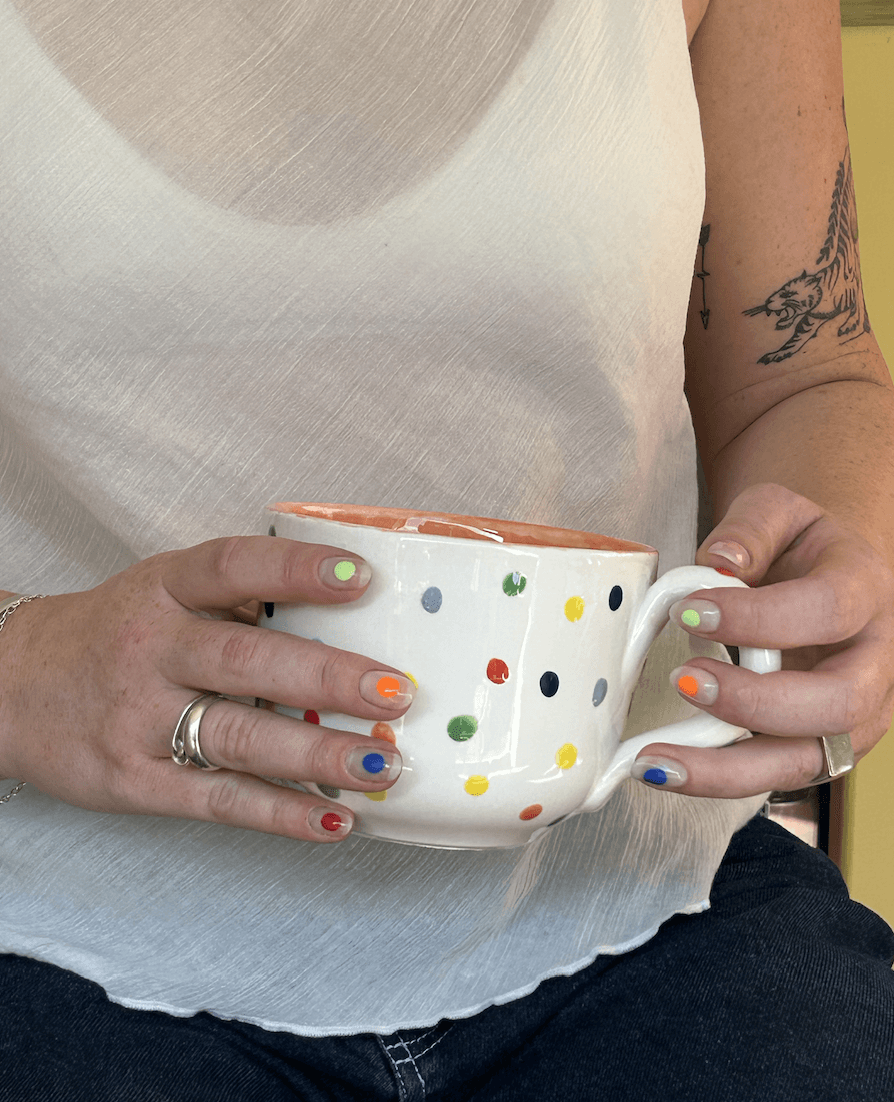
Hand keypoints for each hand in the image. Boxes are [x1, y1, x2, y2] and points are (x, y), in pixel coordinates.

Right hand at [0, 536, 412, 839]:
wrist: (10, 685)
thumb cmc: (113, 634)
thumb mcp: (162, 594)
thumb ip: (237, 602)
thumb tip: (349, 616)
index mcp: (163, 589)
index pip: (233, 567)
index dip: (297, 569)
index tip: (361, 577)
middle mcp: (151, 649)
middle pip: (246, 661)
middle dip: (328, 677)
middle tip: (396, 692)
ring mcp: (139, 719)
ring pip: (239, 737)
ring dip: (317, 754)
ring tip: (382, 765)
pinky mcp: (135, 781)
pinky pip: (219, 799)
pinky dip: (281, 813)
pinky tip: (335, 819)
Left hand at [633, 483, 893, 797]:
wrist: (825, 577)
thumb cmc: (798, 547)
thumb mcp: (779, 512)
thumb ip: (751, 527)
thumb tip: (720, 561)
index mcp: (867, 591)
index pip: (828, 610)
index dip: (759, 617)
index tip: (689, 611)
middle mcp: (875, 662)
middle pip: (838, 703)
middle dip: (754, 701)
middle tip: (684, 680)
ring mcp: (854, 715)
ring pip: (808, 761)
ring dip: (728, 768)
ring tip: (656, 760)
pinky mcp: (820, 747)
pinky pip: (775, 776)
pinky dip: (717, 779)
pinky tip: (663, 769)